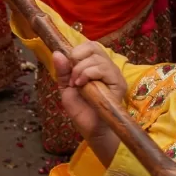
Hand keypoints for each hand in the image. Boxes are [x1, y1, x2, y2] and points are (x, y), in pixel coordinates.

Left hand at [52, 42, 123, 158]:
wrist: (91, 128)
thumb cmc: (81, 110)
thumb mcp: (66, 88)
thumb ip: (63, 71)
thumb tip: (57, 53)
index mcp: (95, 66)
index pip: (89, 46)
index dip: (76, 52)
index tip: (68, 68)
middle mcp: (106, 67)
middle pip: (93, 47)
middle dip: (77, 59)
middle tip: (72, 77)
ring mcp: (114, 74)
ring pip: (98, 58)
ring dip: (81, 69)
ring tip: (77, 84)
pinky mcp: (119, 83)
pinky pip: (104, 69)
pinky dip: (89, 73)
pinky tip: (83, 84)